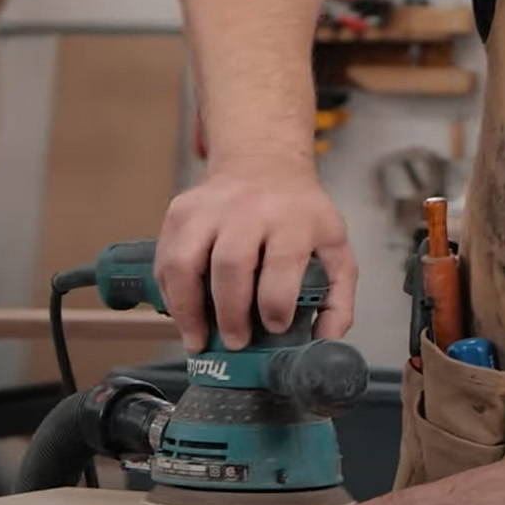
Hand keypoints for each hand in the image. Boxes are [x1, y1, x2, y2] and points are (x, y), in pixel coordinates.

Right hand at [156, 156, 355, 350]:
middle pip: (230, 266)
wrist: (264, 162)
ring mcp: (210, 208)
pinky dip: (170, 293)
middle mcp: (249, 209)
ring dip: (188, 309)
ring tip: (197, 339)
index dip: (276, 304)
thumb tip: (325, 340)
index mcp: (293, 219)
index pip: (281, 265)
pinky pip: (166, 259)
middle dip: (230, 314)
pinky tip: (184, 312)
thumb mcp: (334, 246)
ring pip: (186, 262)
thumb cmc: (299, 214)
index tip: (274, 327)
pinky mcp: (181, 211)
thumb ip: (338, 297)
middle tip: (235, 342)